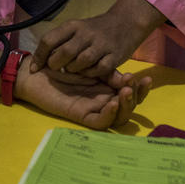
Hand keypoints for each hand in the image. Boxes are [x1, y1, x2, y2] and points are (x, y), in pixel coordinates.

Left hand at [16, 59, 152, 128]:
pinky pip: (99, 121)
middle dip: (137, 97)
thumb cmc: (59, 62)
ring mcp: (93, 109)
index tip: (147, 78)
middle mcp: (102, 100)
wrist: (37, 67)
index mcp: (106, 87)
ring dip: (125, 106)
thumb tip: (127, 76)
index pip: (130, 93)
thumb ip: (105, 69)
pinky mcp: (80, 117)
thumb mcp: (86, 62)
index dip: (141, 89)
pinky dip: (108, 115)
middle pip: (128, 107)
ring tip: (126, 91)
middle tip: (135, 84)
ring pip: (117, 117)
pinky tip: (111, 103)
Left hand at [32, 0, 165, 78]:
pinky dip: (90, 74)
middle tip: (57, 69)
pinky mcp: (114, 56)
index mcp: (72, 25)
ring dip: (73, 70)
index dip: (39, 56)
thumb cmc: (94, 30)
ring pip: (80, 63)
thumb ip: (60, 41)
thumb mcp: (76, 28)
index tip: (34, 69)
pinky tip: (89, 72)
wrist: (125, 22)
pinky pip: (98, 70)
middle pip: (63, 53)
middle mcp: (86, 33)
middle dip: (56, 65)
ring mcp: (101, 44)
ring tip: (73, 70)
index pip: (48, 40)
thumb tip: (37, 59)